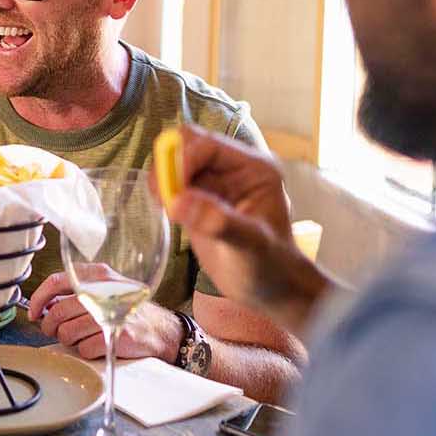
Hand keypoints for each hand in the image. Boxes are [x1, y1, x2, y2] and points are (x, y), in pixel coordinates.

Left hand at [27, 270, 183, 360]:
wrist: (160, 330)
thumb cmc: (126, 311)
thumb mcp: (104, 290)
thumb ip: (76, 293)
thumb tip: (43, 307)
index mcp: (97, 275)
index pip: (56, 281)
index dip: (39, 299)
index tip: (34, 312)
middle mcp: (103, 290)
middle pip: (57, 312)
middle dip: (52, 327)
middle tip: (58, 331)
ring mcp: (111, 313)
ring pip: (67, 333)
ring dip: (71, 341)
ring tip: (84, 337)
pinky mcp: (117, 334)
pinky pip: (84, 349)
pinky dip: (87, 351)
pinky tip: (98, 344)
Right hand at [168, 124, 330, 332]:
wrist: (273, 290)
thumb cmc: (271, 267)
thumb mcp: (250, 246)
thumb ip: (219, 222)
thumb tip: (178, 202)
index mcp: (253, 167)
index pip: (208, 144)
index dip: (183, 159)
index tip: (171, 189)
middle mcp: (232, 169)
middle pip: (187, 145)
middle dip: (169, 165)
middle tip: (162, 196)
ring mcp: (214, 183)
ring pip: (175, 161)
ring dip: (164, 179)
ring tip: (167, 208)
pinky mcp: (199, 200)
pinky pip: (172, 183)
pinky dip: (163, 193)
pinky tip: (170, 214)